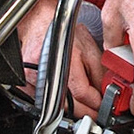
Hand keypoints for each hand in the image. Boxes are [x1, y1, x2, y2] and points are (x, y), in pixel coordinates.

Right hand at [16, 0, 104, 117]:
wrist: (39, 23)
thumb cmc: (62, 31)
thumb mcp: (89, 47)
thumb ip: (100, 72)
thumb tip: (107, 92)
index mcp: (65, 60)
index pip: (82, 93)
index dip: (96, 103)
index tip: (104, 106)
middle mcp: (47, 71)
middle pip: (69, 106)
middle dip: (86, 111)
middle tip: (96, 110)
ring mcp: (34, 79)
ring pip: (56, 106)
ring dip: (72, 108)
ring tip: (82, 102)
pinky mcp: (27, 84)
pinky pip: (44, 102)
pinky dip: (57, 103)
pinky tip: (65, 95)